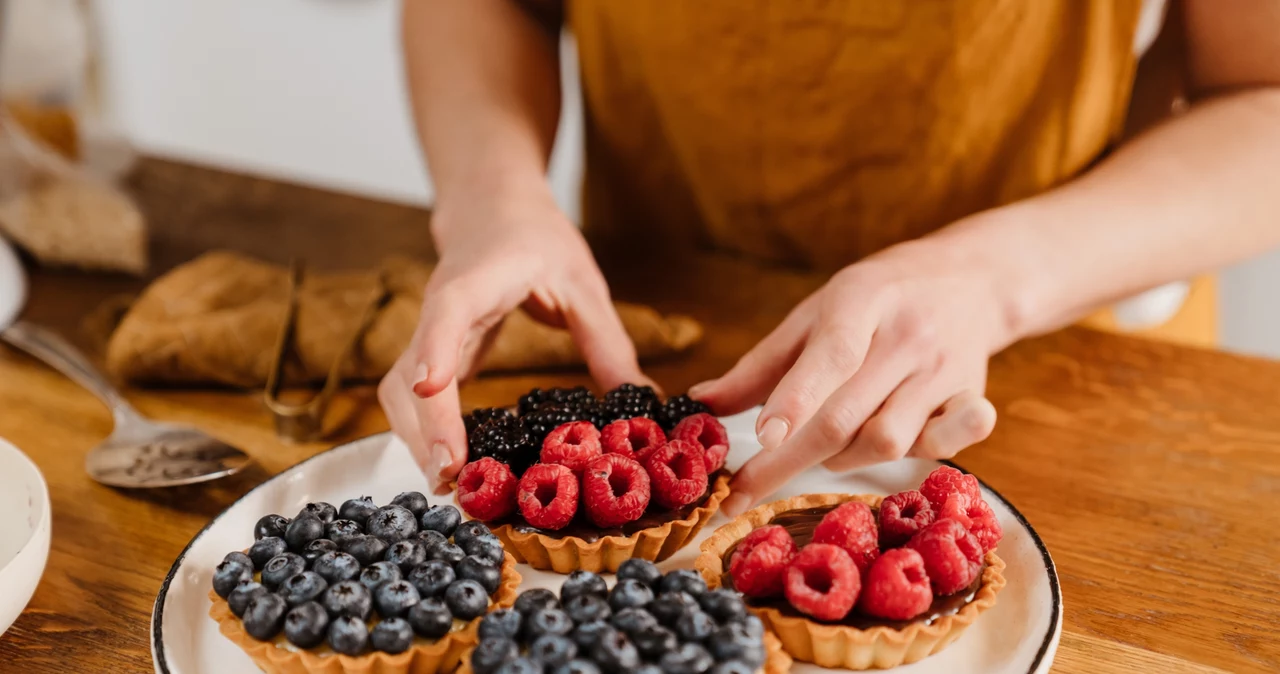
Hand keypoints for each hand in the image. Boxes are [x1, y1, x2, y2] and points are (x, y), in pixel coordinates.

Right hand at [378, 182, 647, 492]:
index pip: (447, 311)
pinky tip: (454, 466)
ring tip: (455, 486)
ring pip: (399, 392)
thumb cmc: (535, 239)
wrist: (491, 209)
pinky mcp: (429, 353)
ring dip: (418, 441)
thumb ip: (608, 343)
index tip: (431, 389)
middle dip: (425, 428)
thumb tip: (646, 402)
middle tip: (454, 477)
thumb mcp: (582, 284)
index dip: (436, 350)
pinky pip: (414, 400)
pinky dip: (426, 435)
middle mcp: (439, 308)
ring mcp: (427, 333)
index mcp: (478, 279)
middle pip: (409, 372)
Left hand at [690, 240, 1010, 515]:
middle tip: (743, 492)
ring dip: (842, 460)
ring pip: (887, 442)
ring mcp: (944, 371)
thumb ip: (762, 364)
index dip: (796, 400)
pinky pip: (945, 446)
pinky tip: (891, 450)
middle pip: (847, 416)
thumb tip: (701, 405)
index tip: (761, 437)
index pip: (831, 355)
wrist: (972, 279)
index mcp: (861, 302)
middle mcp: (907, 337)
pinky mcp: (972, 398)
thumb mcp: (816, 312)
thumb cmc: (878, 299)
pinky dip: (914, 459)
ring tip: (823, 448)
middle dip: (788, 462)